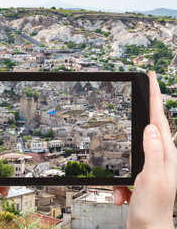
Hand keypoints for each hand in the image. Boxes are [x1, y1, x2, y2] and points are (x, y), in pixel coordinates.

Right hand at [113, 71, 176, 228]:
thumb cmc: (154, 208)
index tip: (151, 77)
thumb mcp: (152, 178)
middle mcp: (161, 157)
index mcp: (167, 154)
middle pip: (149, 127)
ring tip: (124, 188)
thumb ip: (153, 152)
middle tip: (139, 95)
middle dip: (141, 115)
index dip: (155, 96)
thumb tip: (150, 127)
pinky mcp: (141, 175)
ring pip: (132, 150)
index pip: (159, 119)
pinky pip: (124, 169)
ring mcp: (152, 165)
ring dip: (123, 166)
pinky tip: (121, 196)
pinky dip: (118, 183)